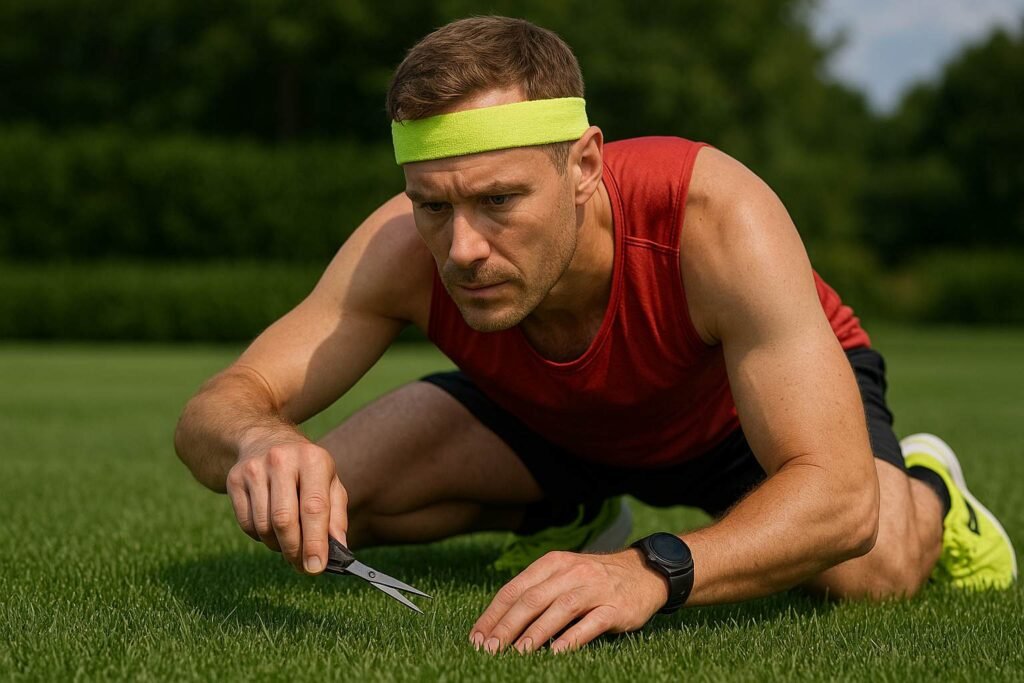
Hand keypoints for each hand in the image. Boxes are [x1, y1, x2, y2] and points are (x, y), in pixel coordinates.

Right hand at [225, 440, 347, 574]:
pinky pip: (246, 524)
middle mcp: (282, 460)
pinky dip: (260, 536)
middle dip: (294, 550)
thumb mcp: (330, 483)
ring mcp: (254, 469)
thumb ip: (336, 516)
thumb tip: (338, 551)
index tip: (316, 567)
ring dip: (277, 545)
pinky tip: (271, 527)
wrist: (265, 440)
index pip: (314, 508)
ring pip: (263, 526)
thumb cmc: (306, 470)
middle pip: (284, 520)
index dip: (315, 542)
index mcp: (313, 460)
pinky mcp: (234, 479)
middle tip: (302, 566)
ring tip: (289, 542)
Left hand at [469, 549, 668, 653]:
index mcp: (553, 563)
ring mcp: (594, 589)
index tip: (477, 637)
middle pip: (531, 600)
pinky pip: (590, 624)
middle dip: (506, 627)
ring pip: (557, 610)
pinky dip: (571, 638)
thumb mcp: (564, 574)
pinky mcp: (615, 607)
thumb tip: (500, 622)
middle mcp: (571, 572)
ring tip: (516, 653)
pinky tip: (555, 653)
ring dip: (534, 634)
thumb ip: (537, 591)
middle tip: (490, 649)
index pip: (514, 589)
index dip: (493, 614)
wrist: (644, 573)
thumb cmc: (595, 580)